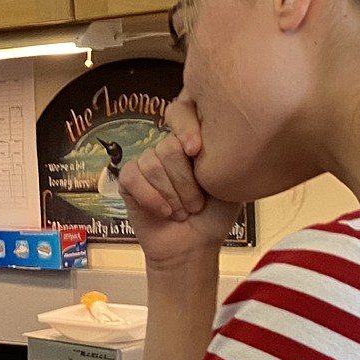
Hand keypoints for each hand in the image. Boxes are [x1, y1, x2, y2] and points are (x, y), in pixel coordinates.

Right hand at [118, 91, 239, 265]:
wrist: (194, 246)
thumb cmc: (214, 216)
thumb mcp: (231, 180)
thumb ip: (227, 155)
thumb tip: (226, 130)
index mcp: (193, 142)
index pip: (182, 113)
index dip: (186, 129)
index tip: (196, 151)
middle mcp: (168, 149)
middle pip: (169, 146)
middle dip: (185, 181)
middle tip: (196, 204)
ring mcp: (147, 164)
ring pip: (152, 163)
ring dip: (170, 193)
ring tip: (181, 212)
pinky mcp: (128, 181)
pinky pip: (133, 176)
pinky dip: (150, 196)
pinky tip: (163, 211)